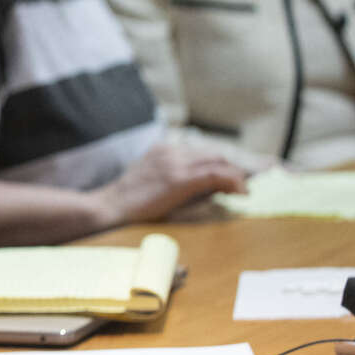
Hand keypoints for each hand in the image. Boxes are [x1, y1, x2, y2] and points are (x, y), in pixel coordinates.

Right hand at [93, 143, 247, 226]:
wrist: (110, 206)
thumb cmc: (130, 199)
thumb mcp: (152, 178)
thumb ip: (174, 174)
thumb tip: (207, 186)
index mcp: (164, 149)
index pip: (202, 151)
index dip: (222, 163)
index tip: (235, 176)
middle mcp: (171, 151)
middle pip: (214, 154)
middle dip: (233, 169)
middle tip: (244, 186)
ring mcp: (174, 163)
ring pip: (217, 162)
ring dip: (236, 176)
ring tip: (244, 191)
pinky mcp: (178, 179)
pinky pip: (214, 175)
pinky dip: (232, 181)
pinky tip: (241, 193)